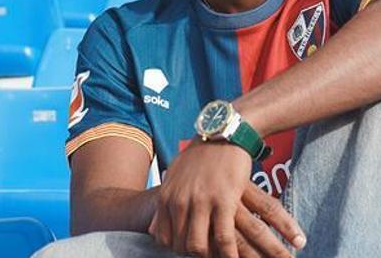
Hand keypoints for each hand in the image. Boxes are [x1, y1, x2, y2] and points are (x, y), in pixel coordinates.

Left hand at [148, 140, 304, 257]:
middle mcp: (180, 201)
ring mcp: (201, 202)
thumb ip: (165, 200)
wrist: (224, 133)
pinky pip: (223, 238)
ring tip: (218, 257)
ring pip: (198, 245)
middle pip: (180, 244)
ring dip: (208, 256)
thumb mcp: (175, 175)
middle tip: (205, 254)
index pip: (163, 237)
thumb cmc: (201, 155)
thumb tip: (153, 225)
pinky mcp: (224, 201)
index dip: (175, 249)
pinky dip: (227, 253)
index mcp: (167, 196)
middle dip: (192, 254)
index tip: (188, 250)